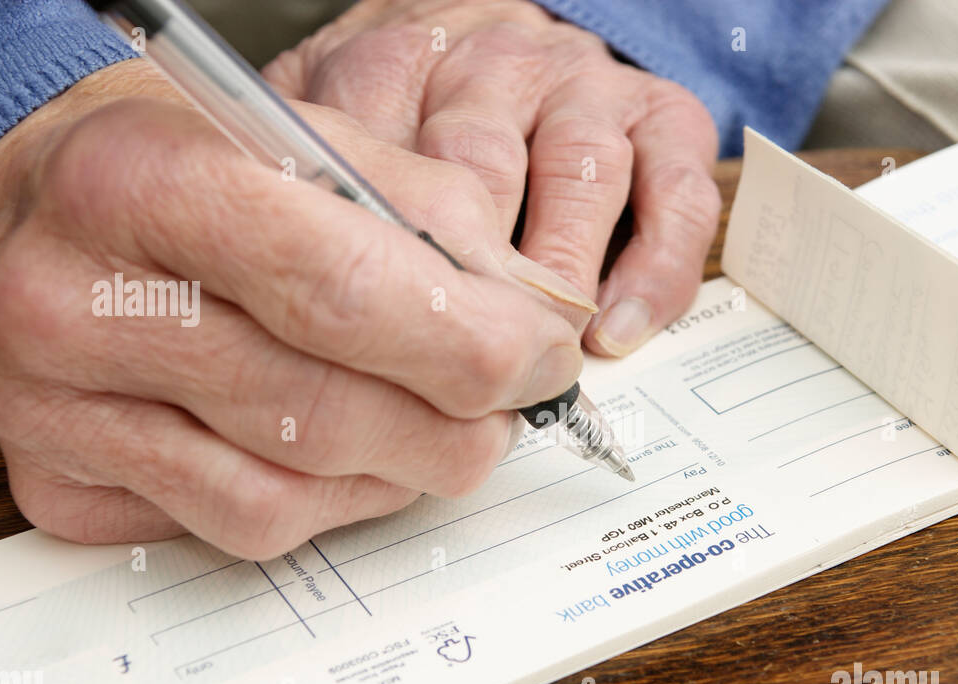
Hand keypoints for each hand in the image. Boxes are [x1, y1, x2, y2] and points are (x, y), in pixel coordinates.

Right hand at [0, 58, 590, 558]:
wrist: (52, 201)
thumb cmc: (194, 168)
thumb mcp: (319, 148)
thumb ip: (438, 223)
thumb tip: (539, 318)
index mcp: (147, 183)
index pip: (342, 290)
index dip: (475, 342)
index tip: (545, 357)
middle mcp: (77, 302)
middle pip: (325, 411)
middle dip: (460, 424)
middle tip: (509, 405)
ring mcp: (58, 408)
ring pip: (294, 489)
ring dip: (406, 468)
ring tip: (440, 425)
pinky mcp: (63, 483)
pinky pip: (246, 527)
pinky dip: (336, 506)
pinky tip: (359, 460)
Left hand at [266, 0, 721, 356]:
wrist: (500, 35)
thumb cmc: (414, 110)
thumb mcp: (332, 125)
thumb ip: (314, 186)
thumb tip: (281, 290)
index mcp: (399, 63)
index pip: (387, 161)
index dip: (388, 269)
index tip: (381, 351)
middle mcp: (496, 62)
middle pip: (485, 172)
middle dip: (477, 289)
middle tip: (465, 375)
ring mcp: (584, 86)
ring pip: (584, 178)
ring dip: (567, 281)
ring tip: (547, 356)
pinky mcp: (659, 115)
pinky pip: (677, 195)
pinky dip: (656, 270)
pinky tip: (622, 328)